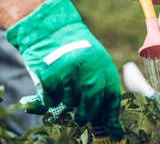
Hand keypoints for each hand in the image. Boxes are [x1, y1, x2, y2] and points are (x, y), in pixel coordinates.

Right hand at [5, 0, 123, 140]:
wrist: (44, 27)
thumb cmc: (69, 45)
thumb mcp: (90, 58)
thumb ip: (98, 83)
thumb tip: (109, 120)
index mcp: (100, 61)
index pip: (110, 95)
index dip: (112, 117)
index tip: (115, 133)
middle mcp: (86, 67)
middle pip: (91, 104)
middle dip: (86, 114)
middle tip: (81, 117)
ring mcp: (67, 72)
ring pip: (69, 103)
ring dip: (65, 102)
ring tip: (61, 88)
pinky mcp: (49, 77)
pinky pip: (51, 101)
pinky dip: (50, 100)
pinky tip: (49, 87)